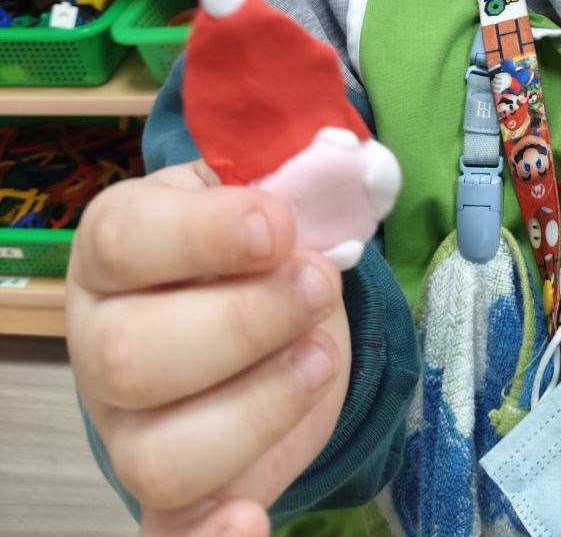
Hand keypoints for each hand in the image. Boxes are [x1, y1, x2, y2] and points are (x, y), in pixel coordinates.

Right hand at [66, 161, 349, 536]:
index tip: (279, 227)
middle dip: (245, 322)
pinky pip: (170, 534)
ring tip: (320, 357)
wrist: (260, 295)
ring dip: (258, 408)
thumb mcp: (270, 192)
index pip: (125, 241)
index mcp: (115, 248)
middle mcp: (101, 339)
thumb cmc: (258, 238)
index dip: (204, 235)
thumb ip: (292, 183)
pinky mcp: (170, 494)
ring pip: (158, 455)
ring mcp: (128, 426)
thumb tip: (340, 178)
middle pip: (131, 357)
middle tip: (319, 286)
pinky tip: (252, 518)